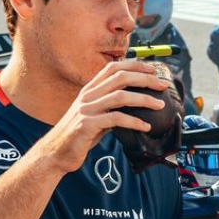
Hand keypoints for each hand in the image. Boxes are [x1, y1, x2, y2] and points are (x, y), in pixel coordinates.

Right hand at [31, 60, 169, 175]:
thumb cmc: (78, 136)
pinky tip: (146, 127)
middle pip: (120, 77)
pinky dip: (134, 122)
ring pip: (120, 96)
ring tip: (159, 105)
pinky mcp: (87, 125)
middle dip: (144, 79)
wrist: (56, 153)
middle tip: (163, 85)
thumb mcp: (94, 116)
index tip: (152, 70)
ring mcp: (86, 109)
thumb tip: (132, 105)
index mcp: (89, 90)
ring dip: (144, 99)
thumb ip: (110, 108)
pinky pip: (116, 119)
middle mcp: (87, 95)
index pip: (113, 68)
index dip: (134, 65)